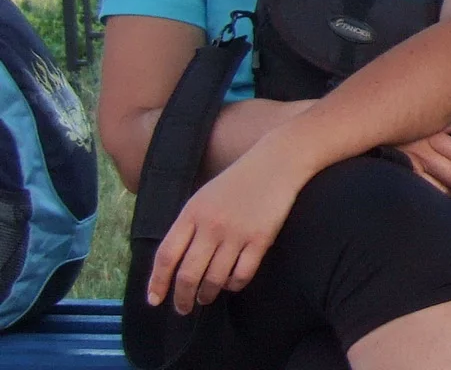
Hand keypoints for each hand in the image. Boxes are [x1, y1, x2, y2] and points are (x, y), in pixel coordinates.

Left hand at [147, 138, 306, 315]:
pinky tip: (230, 283)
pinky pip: (241, 276)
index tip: (154, 300)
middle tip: (183, 308)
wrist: (274, 163)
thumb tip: (175, 262)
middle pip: (188, 274)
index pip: (167, 254)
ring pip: (214, 280)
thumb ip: (189, 225)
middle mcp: (211, 225)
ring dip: (207, 295)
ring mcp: (236, 234)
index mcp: (193, 211)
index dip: (158, 281)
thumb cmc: (237, 181)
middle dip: (182, 298)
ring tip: (205, 297)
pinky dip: (233, 286)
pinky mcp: (260, 240)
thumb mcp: (204, 196)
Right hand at [396, 123, 450, 198]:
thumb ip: (438, 122)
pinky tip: (443, 200)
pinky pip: (424, 190)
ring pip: (442, 185)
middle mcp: (425, 151)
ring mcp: (413, 166)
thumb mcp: (419, 117)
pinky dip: (436, 196)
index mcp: (432, 134)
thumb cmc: (395, 123)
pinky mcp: (402, 176)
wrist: (364, 135)